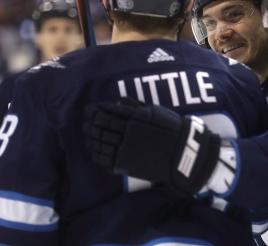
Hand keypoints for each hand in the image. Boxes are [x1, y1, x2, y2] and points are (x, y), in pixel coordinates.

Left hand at [83, 97, 220, 194]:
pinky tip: (93, 151)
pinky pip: (105, 160)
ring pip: (100, 143)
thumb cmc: (171, 129)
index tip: (89, 109)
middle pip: (101, 127)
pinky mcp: (126, 164)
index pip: (107, 112)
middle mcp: (127, 132)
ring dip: (91, 139)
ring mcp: (125, 149)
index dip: (95, 111)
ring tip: (87, 135)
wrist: (182, 152)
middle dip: (90, 124)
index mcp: (134, 118)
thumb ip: (135, 106)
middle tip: (85, 123)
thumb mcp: (155, 112)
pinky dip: (96, 155)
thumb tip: (118, 101)